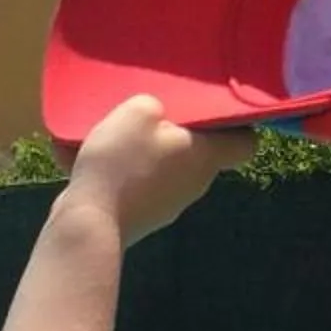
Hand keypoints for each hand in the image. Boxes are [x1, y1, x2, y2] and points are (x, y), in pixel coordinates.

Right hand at [59, 96, 253, 245]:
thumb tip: (153, 115)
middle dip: (176, 137)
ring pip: (162, 172)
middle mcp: (196, 184)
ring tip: (108, 144)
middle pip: (197, 155)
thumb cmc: (121, 164)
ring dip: (141, 157)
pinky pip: (133, 189)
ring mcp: (167, 207)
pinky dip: (116, 178)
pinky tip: (84, 165)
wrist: (87, 225)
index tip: (210, 114)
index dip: (235, 125)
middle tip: (148, 122)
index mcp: (207, 156)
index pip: (246, 142)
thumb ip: (152, 105)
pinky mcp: (139, 220)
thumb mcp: (136, 112)